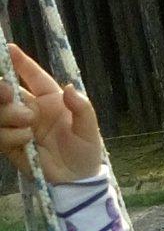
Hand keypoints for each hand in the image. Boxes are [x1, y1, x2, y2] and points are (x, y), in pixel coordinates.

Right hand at [0, 45, 102, 182]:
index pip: (32, 75)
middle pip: (5, 90)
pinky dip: (9, 136)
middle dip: (2, 88)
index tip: (9, 49)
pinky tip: (26, 141)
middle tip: (7, 92)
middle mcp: (30, 108)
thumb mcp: (89, 129)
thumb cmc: (84, 151)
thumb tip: (69, 89)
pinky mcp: (10, 145)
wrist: (77, 181)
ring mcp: (18, 126)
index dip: (20, 61)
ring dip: (8, 114)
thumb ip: (82, 108)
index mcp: (49, 99)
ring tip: (28, 126)